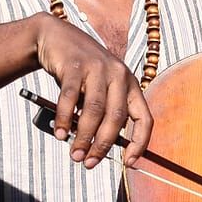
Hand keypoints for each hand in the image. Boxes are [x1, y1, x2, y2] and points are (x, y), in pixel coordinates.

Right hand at [33, 17, 150, 167]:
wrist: (57, 38)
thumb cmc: (81, 72)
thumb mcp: (100, 89)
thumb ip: (104, 114)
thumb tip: (101, 149)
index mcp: (130, 84)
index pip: (144, 118)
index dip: (139, 143)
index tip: (128, 162)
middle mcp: (118, 75)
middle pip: (116, 117)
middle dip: (103, 145)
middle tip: (88, 163)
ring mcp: (97, 68)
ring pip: (94, 110)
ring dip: (83, 136)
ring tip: (75, 153)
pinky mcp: (74, 66)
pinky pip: (70, 98)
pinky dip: (64, 119)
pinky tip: (60, 133)